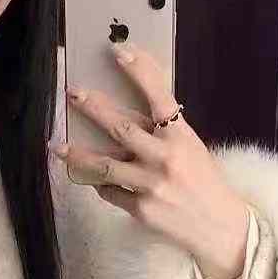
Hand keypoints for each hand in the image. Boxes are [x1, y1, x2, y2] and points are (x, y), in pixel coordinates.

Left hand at [53, 41, 249, 278]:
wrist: (219, 227)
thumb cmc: (203, 182)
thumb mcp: (191, 148)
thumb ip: (165, 130)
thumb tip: (134, 103)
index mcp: (182, 138)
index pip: (159, 98)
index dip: (140, 72)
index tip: (119, 52)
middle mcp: (165, 159)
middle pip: (121, 128)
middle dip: (93, 107)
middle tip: (73, 92)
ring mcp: (150, 185)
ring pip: (104, 165)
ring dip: (77, 153)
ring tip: (58, 144)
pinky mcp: (140, 209)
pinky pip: (109, 191)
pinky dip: (99, 183)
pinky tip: (91, 177)